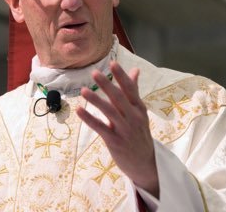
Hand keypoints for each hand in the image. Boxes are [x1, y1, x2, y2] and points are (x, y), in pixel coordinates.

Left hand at [76, 61, 158, 197]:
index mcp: (139, 108)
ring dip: (96, 100)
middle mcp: (133, 117)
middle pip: (119, 98)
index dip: (121, 76)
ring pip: (109, 112)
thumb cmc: (139, 132)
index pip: (130, 89)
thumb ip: (134, 90)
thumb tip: (135, 70)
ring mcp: (124, 130)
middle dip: (107, 85)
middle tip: (94, 73)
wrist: (146, 164)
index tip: (113, 63)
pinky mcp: (115, 141)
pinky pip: (100, 128)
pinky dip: (89, 119)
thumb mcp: (140, 111)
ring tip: (83, 90)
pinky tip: (79, 110)